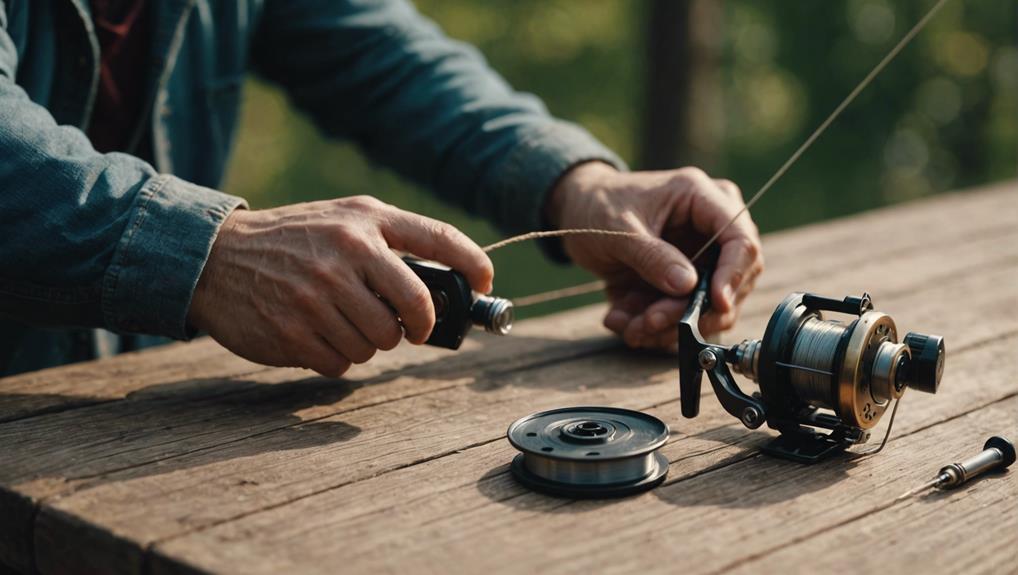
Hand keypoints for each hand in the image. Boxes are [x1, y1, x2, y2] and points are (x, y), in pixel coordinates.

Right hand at [187, 196, 492, 376]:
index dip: (473, 264)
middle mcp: (346, 253)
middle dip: (417, 327)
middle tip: (408, 329)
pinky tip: (315, 333)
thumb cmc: (292, 240)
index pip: (439, 239)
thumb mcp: (342, 220)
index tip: (486, 283)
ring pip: (380, 343)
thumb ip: (390, 243)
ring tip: (343, 322)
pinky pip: (342, 364)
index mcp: (365, 221)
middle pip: (416, 310)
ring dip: (369, 342)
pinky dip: (336, 357)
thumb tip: (447, 287)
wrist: (214, 258)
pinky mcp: (295, 332)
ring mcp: (319, 295)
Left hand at [546, 162, 763, 348]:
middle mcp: (711, 227)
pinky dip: (657, 327)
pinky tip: (624, 321)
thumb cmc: (598, 206)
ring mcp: (702, 257)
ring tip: (629, 325)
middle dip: (692, 310)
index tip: (716, 304)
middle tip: (649, 322)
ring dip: (670, 326)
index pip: (740, 238)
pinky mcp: (686, 283)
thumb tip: (688, 286)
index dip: (733, 274)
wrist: (579, 211)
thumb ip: (651, 256)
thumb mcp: (617, 228)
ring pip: (709, 307)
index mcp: (701, 197)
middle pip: (732, 280)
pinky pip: (685, 315)